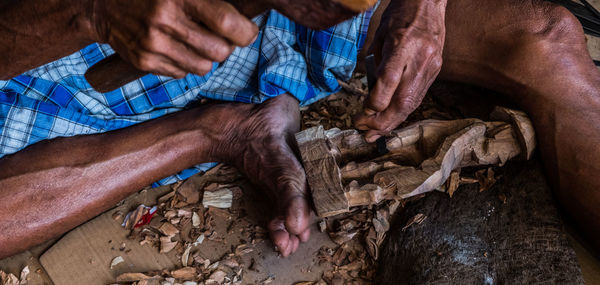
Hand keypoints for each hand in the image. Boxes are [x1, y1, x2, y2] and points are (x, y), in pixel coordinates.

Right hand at [91, 0, 257, 77]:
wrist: (102, 5)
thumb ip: (209, 2)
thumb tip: (244, 23)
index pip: (226, 22)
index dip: (245, 32)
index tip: (247, 32)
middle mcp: (165, 21)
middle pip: (220, 51)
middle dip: (226, 46)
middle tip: (219, 36)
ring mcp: (153, 44)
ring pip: (204, 67)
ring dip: (207, 58)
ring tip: (196, 42)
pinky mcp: (144, 62)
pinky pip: (182, 74)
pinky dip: (185, 64)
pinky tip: (175, 47)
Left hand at [355, 0, 445, 141]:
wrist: (428, 2)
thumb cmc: (400, 15)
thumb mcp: (380, 34)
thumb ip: (375, 63)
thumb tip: (370, 93)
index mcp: (402, 45)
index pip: (388, 82)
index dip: (374, 103)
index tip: (362, 113)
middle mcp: (420, 59)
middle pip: (402, 100)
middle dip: (382, 121)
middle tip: (365, 131)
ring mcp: (431, 66)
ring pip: (412, 103)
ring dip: (392, 122)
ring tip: (374, 133)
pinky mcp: (436, 70)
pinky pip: (418, 96)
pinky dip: (403, 110)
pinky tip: (390, 119)